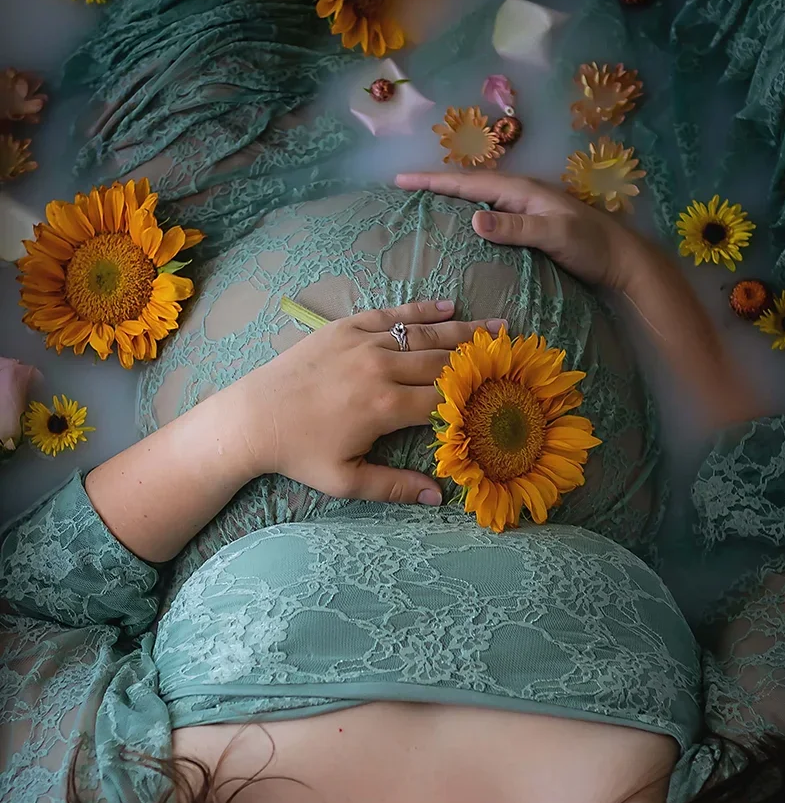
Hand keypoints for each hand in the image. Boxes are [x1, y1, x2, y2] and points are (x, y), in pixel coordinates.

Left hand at [238, 301, 505, 505]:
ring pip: (423, 333)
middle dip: (481, 359)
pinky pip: (391, 313)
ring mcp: (362, 342)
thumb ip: (393, 487)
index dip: (476, 398)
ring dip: (463, 330)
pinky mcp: (345, 327)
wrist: (251, 418)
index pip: (444, 399)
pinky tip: (448, 306)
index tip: (504, 396)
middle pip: (443, 361)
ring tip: (498, 326)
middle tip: (515, 356)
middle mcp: (379, 368)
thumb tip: (437, 497)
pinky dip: (421, 309)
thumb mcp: (345, 480)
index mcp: (385, 408)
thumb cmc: (299, 454)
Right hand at [395, 171, 643, 291]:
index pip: (468, 182)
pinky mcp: (528, 225)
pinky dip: (467, 215)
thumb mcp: (554, 234)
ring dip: (450, 198)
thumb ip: (516, 227)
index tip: (401, 179)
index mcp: (521, 190)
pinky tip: (460, 227)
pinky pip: (489, 215)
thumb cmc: (590, 245)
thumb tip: (474, 220)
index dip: (433, 180)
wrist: (620, 258)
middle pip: (469, 185)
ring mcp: (524, 209)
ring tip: (422, 204)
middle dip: (435, 184)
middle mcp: (519, 194)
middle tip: (403, 189)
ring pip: (478, 199)